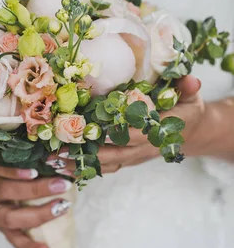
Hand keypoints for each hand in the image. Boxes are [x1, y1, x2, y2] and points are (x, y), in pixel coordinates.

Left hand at [0, 155, 72, 247]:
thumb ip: (21, 213)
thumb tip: (54, 218)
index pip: (14, 238)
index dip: (29, 247)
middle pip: (13, 217)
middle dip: (41, 214)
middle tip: (65, 206)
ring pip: (9, 191)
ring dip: (35, 189)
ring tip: (58, 184)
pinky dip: (15, 172)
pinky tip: (31, 171)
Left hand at [48, 76, 204, 174]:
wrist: (192, 132)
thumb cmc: (188, 109)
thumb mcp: (192, 96)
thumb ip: (189, 88)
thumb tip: (192, 79)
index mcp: (159, 130)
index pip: (137, 133)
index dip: (118, 133)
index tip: (95, 132)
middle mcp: (145, 147)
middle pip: (115, 153)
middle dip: (89, 153)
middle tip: (62, 150)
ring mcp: (135, 155)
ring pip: (107, 163)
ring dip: (82, 163)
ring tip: (55, 161)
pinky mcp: (128, 159)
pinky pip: (107, 167)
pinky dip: (87, 168)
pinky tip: (64, 167)